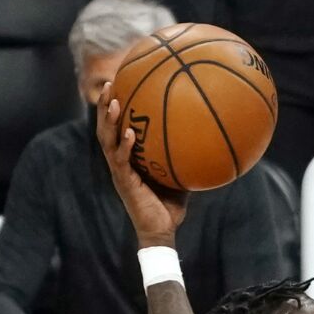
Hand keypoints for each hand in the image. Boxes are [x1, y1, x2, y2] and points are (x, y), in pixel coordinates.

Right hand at [95, 81, 187, 245]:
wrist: (162, 230)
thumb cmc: (170, 205)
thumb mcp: (180, 175)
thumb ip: (184, 157)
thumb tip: (207, 138)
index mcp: (128, 157)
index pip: (117, 127)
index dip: (115, 107)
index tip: (120, 83)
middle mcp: (120, 161)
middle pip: (106, 127)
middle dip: (106, 105)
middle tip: (110, 83)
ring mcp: (120, 171)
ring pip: (107, 140)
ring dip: (109, 120)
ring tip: (114, 101)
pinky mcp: (124, 183)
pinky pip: (122, 161)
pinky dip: (125, 146)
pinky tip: (130, 133)